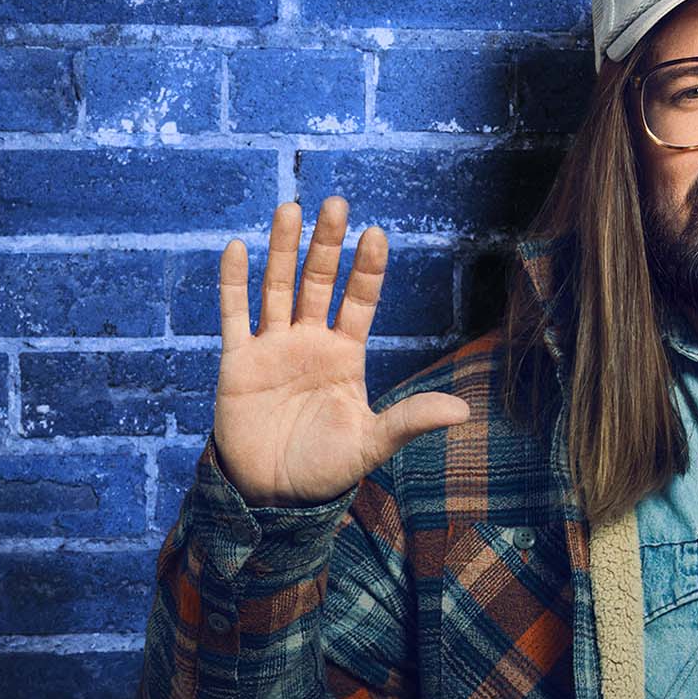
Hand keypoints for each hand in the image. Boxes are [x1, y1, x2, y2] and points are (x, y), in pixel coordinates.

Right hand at [210, 196, 469, 506]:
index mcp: (346, 354)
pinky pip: (235, 316)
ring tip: (290, 208)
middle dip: (326, 244)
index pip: (359, 301)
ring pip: (277, 288)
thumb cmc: (326, 468)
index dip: (366, 269)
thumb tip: (463, 411)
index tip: (376, 234)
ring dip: (282, 249)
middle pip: (318, 282)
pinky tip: (237, 248)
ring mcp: (273, 348)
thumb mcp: (372, 443)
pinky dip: (234, 284)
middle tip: (336, 203)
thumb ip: (410, 420)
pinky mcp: (238, 362)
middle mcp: (310, 342)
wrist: (273, 495)